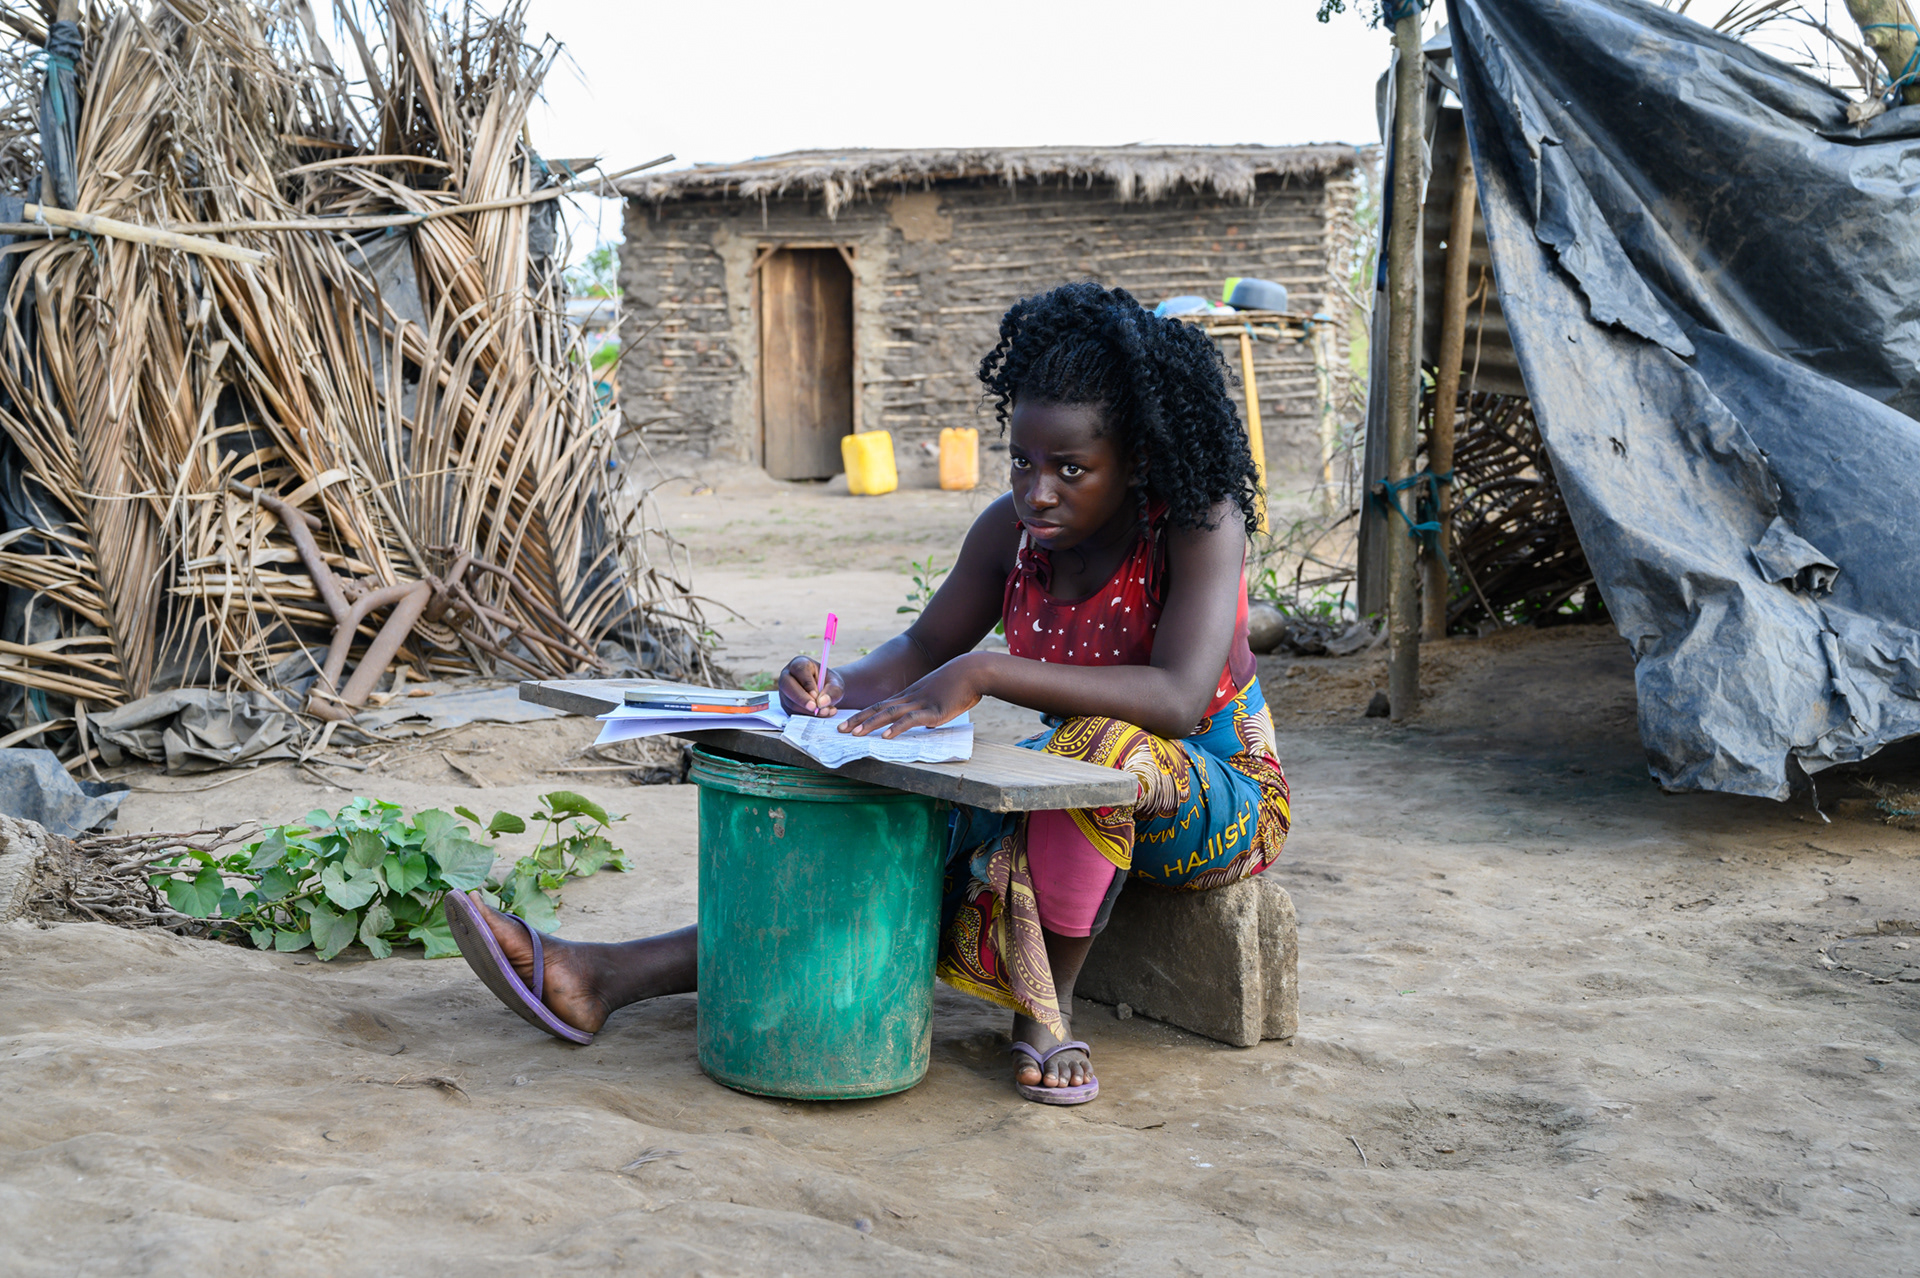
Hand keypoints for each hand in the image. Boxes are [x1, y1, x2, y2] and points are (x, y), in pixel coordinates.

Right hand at [777, 655, 844, 716]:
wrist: (826, 693)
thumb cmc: (829, 684)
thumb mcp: (836, 685)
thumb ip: (832, 691)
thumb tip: (822, 703)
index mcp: (800, 664)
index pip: (799, 670)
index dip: (807, 683)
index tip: (816, 695)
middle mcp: (787, 675)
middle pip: (787, 685)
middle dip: (801, 698)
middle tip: (815, 708)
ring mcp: (784, 691)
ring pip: (790, 701)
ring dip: (807, 710)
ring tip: (825, 711)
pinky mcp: (786, 704)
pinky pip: (792, 712)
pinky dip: (807, 716)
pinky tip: (821, 714)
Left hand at [842, 655, 985, 738]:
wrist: (973, 672)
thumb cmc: (959, 683)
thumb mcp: (938, 696)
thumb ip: (927, 709)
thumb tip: (924, 723)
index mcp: (910, 695)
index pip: (880, 705)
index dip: (862, 714)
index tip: (848, 722)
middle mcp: (911, 698)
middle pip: (878, 708)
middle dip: (858, 719)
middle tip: (839, 729)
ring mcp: (921, 703)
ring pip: (889, 714)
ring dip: (870, 724)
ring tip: (855, 734)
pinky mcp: (933, 710)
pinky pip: (911, 720)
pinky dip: (897, 728)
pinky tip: (886, 736)